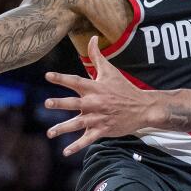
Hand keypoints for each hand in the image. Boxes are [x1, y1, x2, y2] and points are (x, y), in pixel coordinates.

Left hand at [45, 36, 151, 155]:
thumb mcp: (110, 71)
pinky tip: (65, 152)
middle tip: (47, 103)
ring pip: (78, 124)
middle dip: (60, 103)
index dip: (61, 78)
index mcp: (95, 88)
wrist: (143, 108)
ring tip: (50, 133)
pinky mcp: (102, 130)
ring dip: (63, 128)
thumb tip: (92, 37)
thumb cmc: (124, 88)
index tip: (47, 76)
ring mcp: (98, 118)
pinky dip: (77, 146)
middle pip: (74, 103)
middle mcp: (94, 103)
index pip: (75, 81)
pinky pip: (87, 139)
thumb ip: (97, 56)